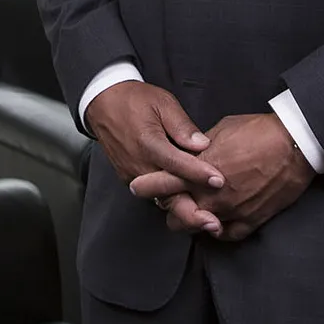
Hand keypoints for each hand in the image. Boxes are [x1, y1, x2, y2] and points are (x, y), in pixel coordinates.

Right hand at [85, 81, 225, 231]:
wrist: (104, 103)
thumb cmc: (134, 100)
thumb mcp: (163, 103)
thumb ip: (182, 126)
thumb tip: (202, 144)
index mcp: (148, 143)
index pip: (178, 164)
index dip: (199, 174)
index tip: (219, 181)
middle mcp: (139, 165)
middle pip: (167, 195)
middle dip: (191, 213)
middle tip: (214, 222)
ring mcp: (133, 175)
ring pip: (161, 200)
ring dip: (183, 211)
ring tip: (208, 220)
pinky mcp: (130, 179)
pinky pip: (154, 195)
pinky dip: (172, 202)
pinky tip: (190, 206)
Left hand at [131, 112, 313, 241]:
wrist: (293, 146)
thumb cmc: (258, 132)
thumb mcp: (221, 130)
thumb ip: (200, 148)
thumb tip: (191, 153)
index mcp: (198, 172)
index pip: (161, 185)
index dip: (147, 186)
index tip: (138, 186)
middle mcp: (209, 197)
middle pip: (175, 216)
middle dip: (171, 208)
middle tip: (173, 199)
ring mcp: (229, 212)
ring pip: (198, 229)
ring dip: (194, 220)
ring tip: (197, 209)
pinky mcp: (249, 221)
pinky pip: (225, 235)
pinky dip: (219, 229)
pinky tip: (217, 220)